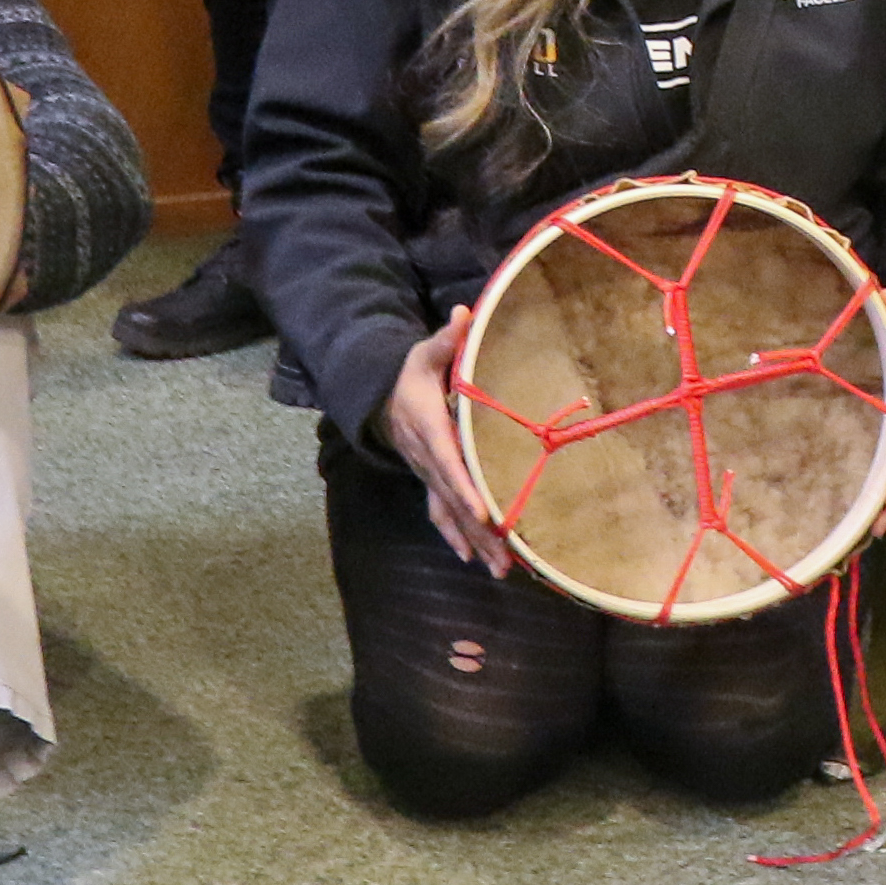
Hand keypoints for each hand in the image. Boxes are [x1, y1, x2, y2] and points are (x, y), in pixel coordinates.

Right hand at [379, 308, 513, 573]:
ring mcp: (428, 476)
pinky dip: (457, 538)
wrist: (381, 398)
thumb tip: (465, 314)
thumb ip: (447, 339)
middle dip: (479, 529)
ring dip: (474, 543)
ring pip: (450, 515)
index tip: (485, 512)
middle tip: (504, 558)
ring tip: (500, 570)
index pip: (449, 462)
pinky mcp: (431, 483)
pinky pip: (442, 516)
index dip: (465, 488)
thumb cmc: (411, 374)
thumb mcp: (425, 353)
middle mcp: (427, 459)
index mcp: (429, 428)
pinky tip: (474, 560)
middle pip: (454, 500)